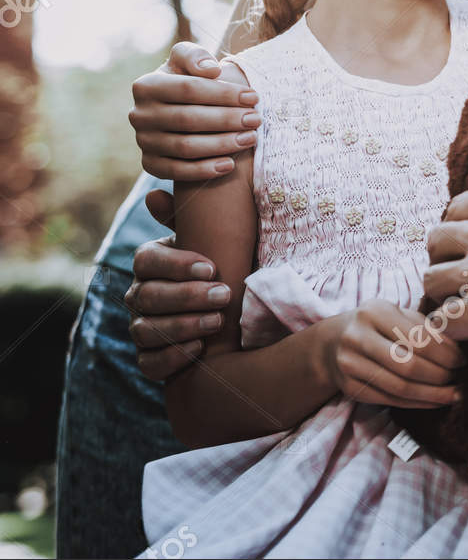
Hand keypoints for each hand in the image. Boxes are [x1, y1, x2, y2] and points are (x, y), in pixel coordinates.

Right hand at [126, 189, 230, 379]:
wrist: (236, 311)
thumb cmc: (224, 267)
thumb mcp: (214, 241)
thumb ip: (189, 220)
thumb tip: (153, 195)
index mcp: (152, 264)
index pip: (146, 260)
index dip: (176, 264)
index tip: (212, 266)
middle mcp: (139, 295)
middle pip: (147, 296)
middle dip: (187, 296)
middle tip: (224, 295)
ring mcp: (142, 328)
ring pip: (146, 330)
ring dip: (183, 326)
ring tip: (218, 321)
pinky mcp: (150, 359)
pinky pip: (149, 363)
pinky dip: (173, 358)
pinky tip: (200, 350)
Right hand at [129, 41, 259, 180]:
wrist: (176, 109)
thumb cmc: (188, 81)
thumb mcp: (187, 62)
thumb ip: (195, 56)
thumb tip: (211, 70)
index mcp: (146, 86)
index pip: (189, 89)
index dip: (224, 93)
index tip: (253, 97)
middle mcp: (139, 114)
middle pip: (188, 119)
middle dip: (227, 119)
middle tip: (256, 119)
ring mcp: (143, 141)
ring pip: (185, 147)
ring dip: (222, 144)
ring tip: (250, 138)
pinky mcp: (150, 163)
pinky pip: (176, 171)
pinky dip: (203, 170)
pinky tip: (229, 165)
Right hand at [319, 300, 464, 408]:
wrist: (333, 343)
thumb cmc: (378, 326)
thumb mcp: (398, 315)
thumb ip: (426, 328)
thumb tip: (460, 350)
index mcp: (375, 312)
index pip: (418, 338)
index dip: (446, 354)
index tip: (463, 360)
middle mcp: (358, 337)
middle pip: (409, 365)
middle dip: (441, 375)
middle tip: (460, 378)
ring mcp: (350, 365)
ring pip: (400, 388)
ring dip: (433, 394)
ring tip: (454, 394)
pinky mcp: (350, 387)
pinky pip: (390, 400)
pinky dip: (417, 403)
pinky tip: (435, 401)